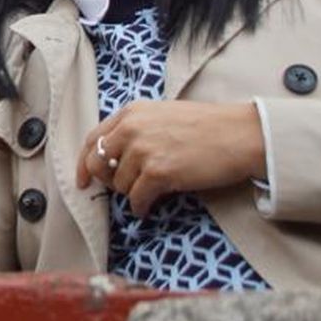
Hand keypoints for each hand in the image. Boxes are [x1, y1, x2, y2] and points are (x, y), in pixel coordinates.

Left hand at [76, 101, 265, 217]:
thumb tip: (114, 158)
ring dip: (131, 193)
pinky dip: (140, 207)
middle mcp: (132, 129)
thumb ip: (136, 129)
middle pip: (97, 163)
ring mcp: (143, 150)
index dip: (83, 162)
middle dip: (105, 181)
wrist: (239, 134)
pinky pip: (136, 199)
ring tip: (149, 192)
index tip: (82, 179)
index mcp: (131, 112)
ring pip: (119, 184)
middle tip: (120, 189)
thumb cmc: (207, 126)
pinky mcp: (158, 173)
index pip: (92, 138)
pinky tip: (148, 207)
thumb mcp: (162, 115)